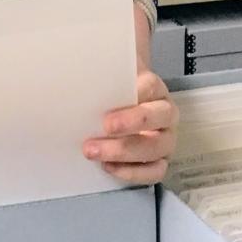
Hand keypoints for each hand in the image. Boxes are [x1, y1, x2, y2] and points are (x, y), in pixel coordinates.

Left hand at [84, 69, 177, 186]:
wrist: (112, 114)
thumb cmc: (108, 96)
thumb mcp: (103, 79)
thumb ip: (97, 74)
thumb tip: (76, 68)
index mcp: (154, 89)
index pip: (151, 86)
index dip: (136, 92)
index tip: (116, 96)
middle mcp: (165, 114)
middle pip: (159, 116)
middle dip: (131, 123)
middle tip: (104, 127)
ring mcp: (165, 139)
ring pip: (157, 147)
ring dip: (124, 152)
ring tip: (94, 152)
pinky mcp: (159, 161)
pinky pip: (154, 172)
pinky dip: (132, 173)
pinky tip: (108, 167)